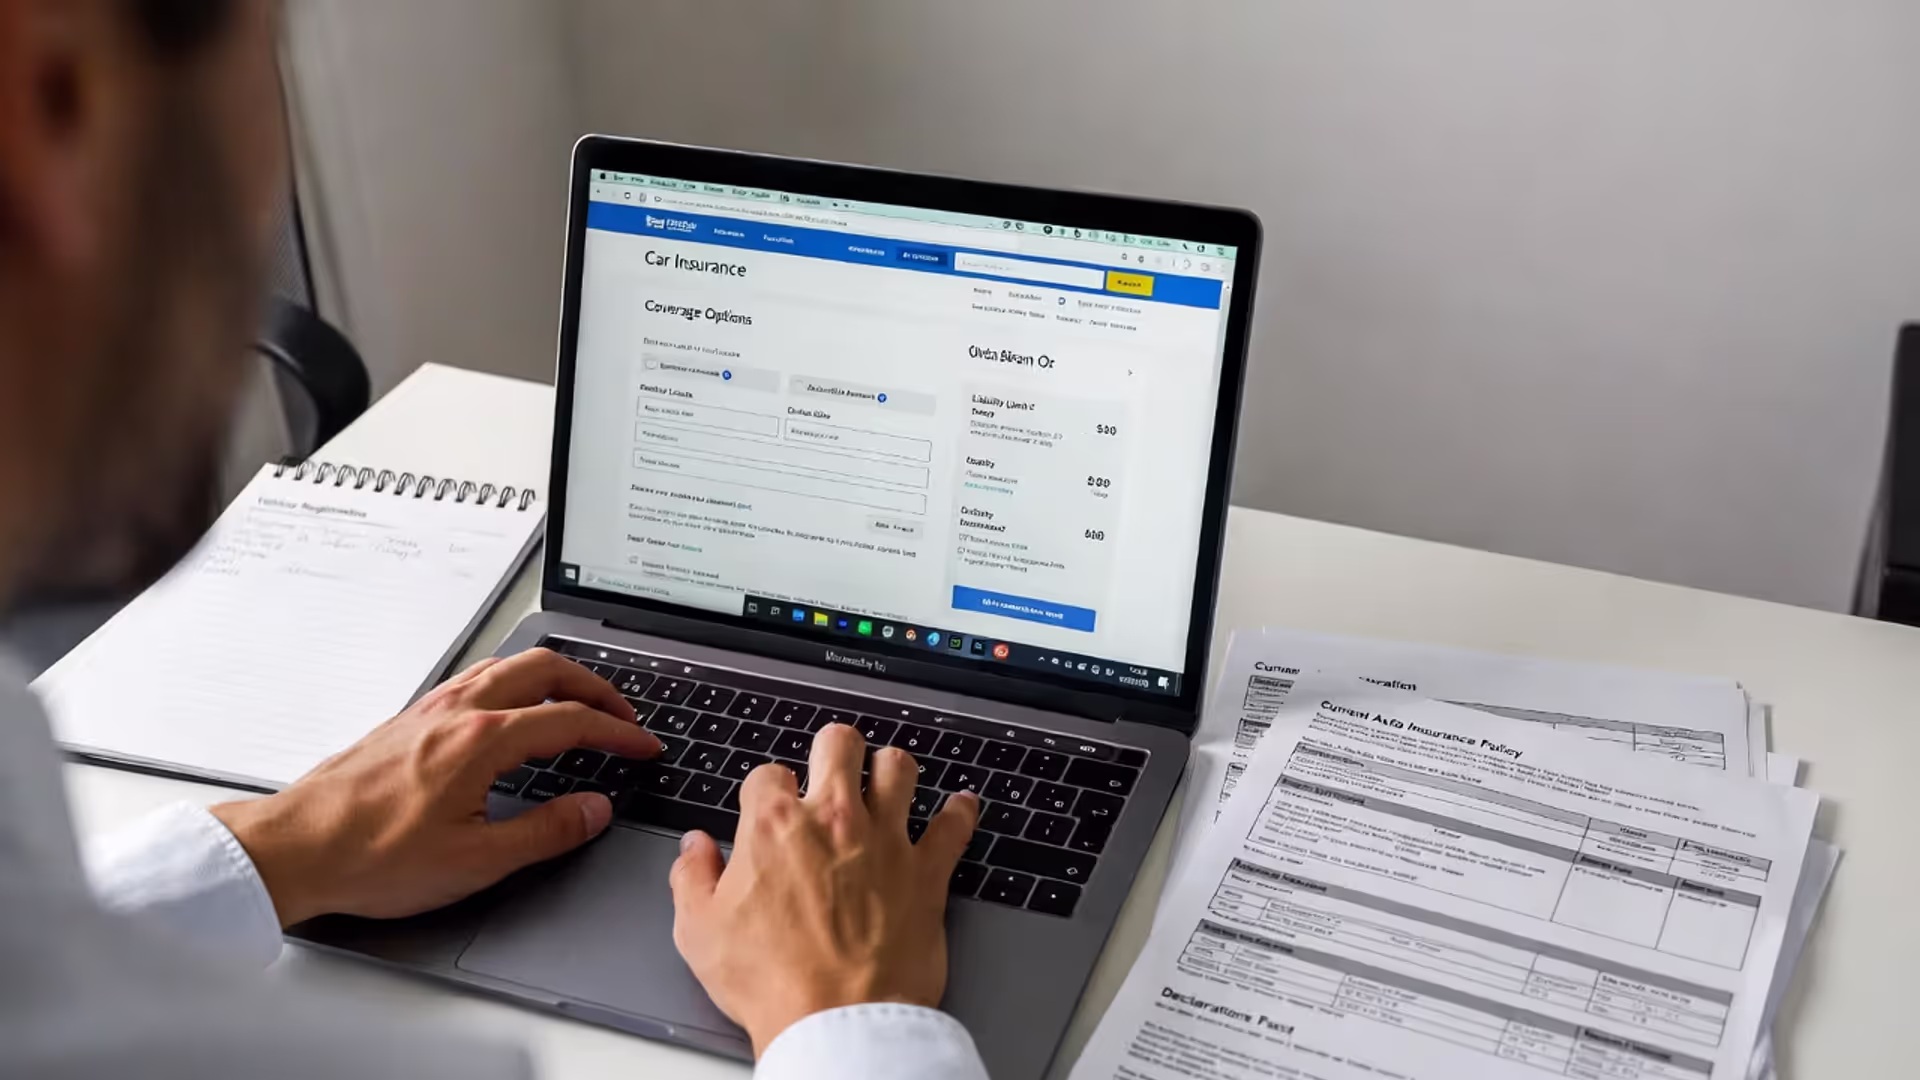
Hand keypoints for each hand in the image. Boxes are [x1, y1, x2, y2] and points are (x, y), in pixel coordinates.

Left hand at [211, 648, 660, 925]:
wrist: (293, 849)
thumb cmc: (370, 857)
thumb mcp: (476, 861)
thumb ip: (546, 832)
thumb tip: (593, 810)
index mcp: (482, 740)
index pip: (572, 720)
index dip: (619, 733)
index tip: (643, 748)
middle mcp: (458, 711)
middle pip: (546, 668)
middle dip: (596, 687)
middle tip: (623, 715)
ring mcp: (430, 709)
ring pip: (509, 665)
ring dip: (556, 676)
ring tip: (579, 702)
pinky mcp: (410, 719)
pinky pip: (478, 677)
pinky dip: (517, 682)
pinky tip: (514, 710)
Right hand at [669, 723, 980, 1055]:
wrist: (837, 1020)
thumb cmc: (772, 982)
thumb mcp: (700, 933)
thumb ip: (692, 878)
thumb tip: (694, 849)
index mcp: (775, 826)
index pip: (768, 773)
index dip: (767, 788)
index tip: (769, 807)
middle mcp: (834, 819)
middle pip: (839, 744)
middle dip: (833, 751)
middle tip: (832, 769)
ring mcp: (886, 840)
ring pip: (898, 768)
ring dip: (891, 771)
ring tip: (886, 782)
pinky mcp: (927, 871)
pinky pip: (953, 825)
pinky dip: (959, 812)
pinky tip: (959, 806)